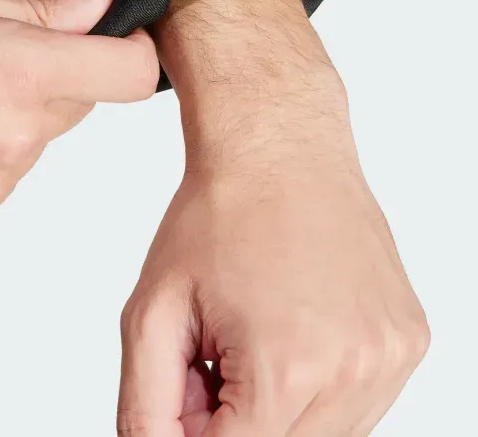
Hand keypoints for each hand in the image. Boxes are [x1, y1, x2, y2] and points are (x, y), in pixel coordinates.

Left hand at [117, 0, 428, 435]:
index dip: (197, 427)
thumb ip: (147, 405)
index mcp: (287, 365)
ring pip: (324, 434)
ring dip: (279, 407)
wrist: (278, 147)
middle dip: (236, 418)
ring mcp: (391, 355)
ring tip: (252, 332)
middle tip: (213, 353)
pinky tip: (291, 326)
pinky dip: (318, 385)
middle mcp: (355, 369)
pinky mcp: (408, 339)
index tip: (188, 383)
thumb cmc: (216, 216)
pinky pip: (359, 401)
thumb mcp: (153, 310)